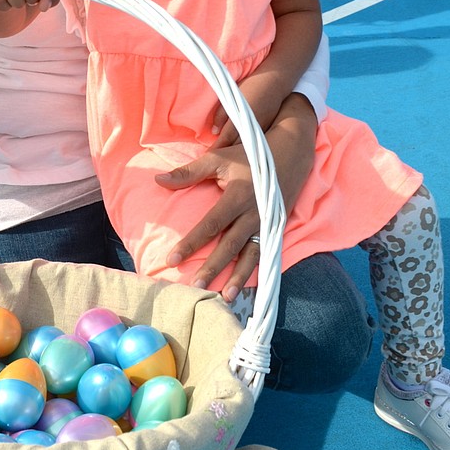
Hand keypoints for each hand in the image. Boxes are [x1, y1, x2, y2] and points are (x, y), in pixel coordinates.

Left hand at [158, 92, 317, 301]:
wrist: (292, 151)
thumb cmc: (248, 155)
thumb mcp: (218, 158)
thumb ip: (188, 172)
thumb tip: (157, 180)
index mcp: (238, 196)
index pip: (211, 224)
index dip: (191, 242)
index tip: (172, 259)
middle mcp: (254, 213)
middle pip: (230, 246)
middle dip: (213, 268)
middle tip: (195, 287)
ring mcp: (267, 222)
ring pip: (251, 255)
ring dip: (238, 277)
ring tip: (225, 297)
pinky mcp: (276, 227)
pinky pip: (265, 253)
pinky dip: (256, 270)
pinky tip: (248, 286)